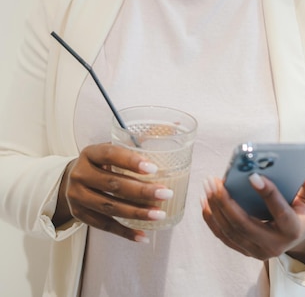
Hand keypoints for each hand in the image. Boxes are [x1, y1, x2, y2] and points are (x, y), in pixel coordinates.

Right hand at [52, 143, 172, 241]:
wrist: (71, 179)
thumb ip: (139, 141)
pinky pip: (105, 226)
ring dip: (137, 213)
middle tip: (166, 193)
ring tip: (159, 214)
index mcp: (90, 153)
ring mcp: (77, 196)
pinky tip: (143, 235)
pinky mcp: (80, 215)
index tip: (154, 169)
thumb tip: (177, 125)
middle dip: (142, 191)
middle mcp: (80, 173)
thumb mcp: (112, 148)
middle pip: (113, 184)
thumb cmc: (101, 162)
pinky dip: (125, 232)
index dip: (132, 161)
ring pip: (110, 206)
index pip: (110, 154)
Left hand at [201, 171, 304, 265]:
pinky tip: (205, 201)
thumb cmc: (303, 211)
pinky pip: (223, 236)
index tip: (252, 175)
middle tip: (215, 180)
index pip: (279, 212)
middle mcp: (274, 245)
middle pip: (245, 224)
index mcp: (292, 229)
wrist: (298, 236)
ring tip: (208, 185)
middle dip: (226, 201)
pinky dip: (212, 219)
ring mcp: (257, 251)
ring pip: (231, 230)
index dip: (267, 193)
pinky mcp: (245, 250)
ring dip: (216, 207)